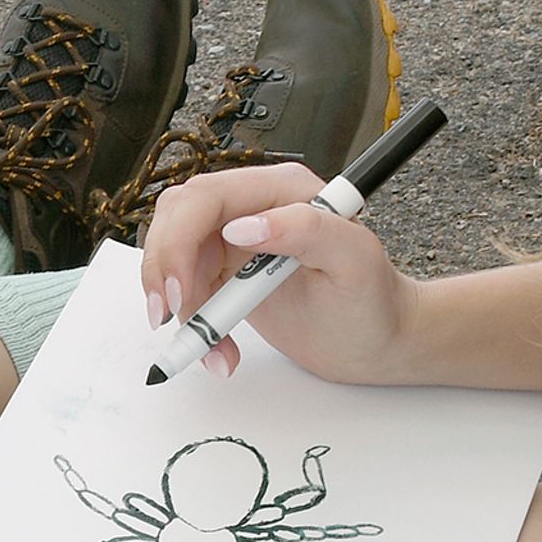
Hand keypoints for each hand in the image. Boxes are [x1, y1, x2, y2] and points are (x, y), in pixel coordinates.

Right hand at [137, 162, 417, 383]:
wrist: (376, 341)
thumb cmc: (375, 302)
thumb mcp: (355, 262)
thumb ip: (307, 230)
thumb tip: (243, 227)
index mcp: (283, 190)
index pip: (206, 197)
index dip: (180, 241)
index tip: (183, 293)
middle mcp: (253, 207)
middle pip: (176, 219)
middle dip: (165, 270)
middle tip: (174, 317)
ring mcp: (235, 240)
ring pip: (172, 256)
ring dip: (179, 307)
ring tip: (216, 351)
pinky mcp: (225, 274)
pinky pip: (185, 290)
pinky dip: (191, 325)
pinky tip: (219, 350)